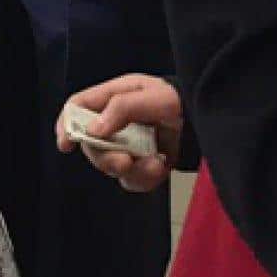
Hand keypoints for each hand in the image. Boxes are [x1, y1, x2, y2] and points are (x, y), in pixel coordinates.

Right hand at [56, 74, 184, 192]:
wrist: (210, 120)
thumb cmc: (181, 100)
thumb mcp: (155, 97)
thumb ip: (123, 108)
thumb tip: (93, 129)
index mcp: (113, 97)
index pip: (77, 107)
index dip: (67, 124)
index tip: (66, 144)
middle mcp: (115, 122)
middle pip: (91, 144)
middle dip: (105, 157)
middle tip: (125, 162)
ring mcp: (129, 144)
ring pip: (111, 166)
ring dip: (131, 171)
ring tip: (156, 166)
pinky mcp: (142, 163)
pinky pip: (132, 179)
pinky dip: (145, 179)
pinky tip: (161, 168)